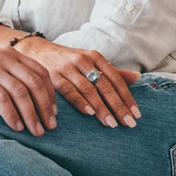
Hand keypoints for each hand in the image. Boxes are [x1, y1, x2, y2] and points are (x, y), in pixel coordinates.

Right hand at [0, 48, 56, 136]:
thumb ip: (12, 79)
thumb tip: (40, 105)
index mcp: (10, 53)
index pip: (41, 72)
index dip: (50, 95)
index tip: (54, 114)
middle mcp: (2, 56)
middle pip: (34, 82)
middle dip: (45, 107)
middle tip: (51, 127)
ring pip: (20, 92)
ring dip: (32, 114)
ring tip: (36, 132)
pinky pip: (1, 98)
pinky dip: (12, 114)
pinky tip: (17, 127)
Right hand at [13, 39, 139, 127]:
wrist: (37, 51)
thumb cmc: (69, 60)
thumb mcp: (91, 61)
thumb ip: (113, 71)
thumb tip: (137, 77)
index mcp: (95, 57)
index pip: (115, 79)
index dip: (127, 97)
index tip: (136, 114)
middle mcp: (83, 60)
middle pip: (104, 85)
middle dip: (117, 106)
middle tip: (128, 123)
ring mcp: (68, 67)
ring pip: (88, 89)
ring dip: (101, 107)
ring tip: (111, 124)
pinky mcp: (53, 75)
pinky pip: (69, 90)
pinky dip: (80, 102)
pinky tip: (89, 113)